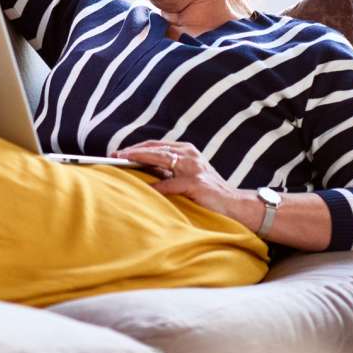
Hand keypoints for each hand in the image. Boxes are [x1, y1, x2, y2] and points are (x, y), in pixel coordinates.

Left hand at [111, 140, 246, 220]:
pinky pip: (172, 184)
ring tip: (123, 161)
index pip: (156, 145)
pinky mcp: (197, 183)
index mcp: (186, 150)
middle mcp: (189, 154)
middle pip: (156, 148)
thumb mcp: (186, 177)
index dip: (136, 148)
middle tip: (115, 155)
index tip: (118, 152)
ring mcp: (194, 167)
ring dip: (140, 158)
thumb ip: (167, 171)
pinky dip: (157, 186)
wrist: (237, 206)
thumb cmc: (208, 193)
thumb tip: (140, 170)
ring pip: (161, 158)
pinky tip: (144, 188)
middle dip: (133, 151)